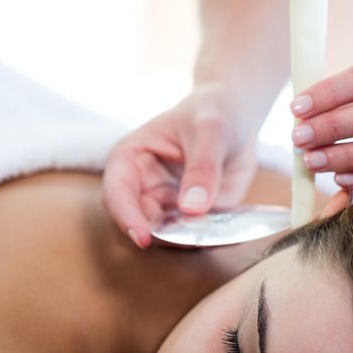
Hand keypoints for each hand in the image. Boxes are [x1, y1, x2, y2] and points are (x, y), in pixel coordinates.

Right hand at [103, 84, 257, 247]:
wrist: (236, 117)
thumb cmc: (213, 113)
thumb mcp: (211, 132)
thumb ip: (202, 168)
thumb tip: (192, 208)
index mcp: (130, 159)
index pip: (117, 193)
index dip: (126, 217)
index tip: (143, 238)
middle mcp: (144, 188)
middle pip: (142, 223)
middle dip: (166, 235)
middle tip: (194, 236)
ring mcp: (168, 205)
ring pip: (171, 237)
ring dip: (190, 240)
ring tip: (217, 228)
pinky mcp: (193, 217)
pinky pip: (198, 237)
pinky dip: (212, 239)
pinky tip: (231, 230)